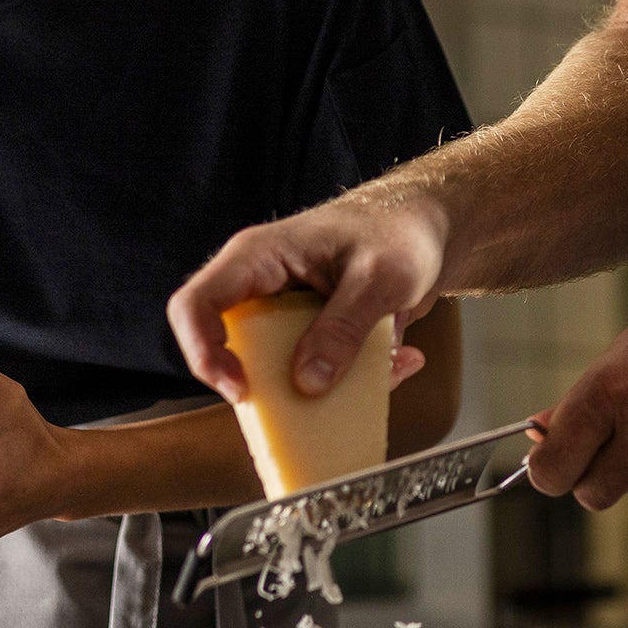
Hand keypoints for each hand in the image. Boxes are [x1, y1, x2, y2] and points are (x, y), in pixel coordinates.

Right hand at [167, 188, 448, 404]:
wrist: (430, 227)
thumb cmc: (401, 231)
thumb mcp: (380, 278)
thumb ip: (343, 328)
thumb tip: (307, 383)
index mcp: (258, 257)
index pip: (197, 305)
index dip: (204, 353)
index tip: (241, 390)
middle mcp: (262, 286)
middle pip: (229, 347)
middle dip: (271, 383)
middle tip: (316, 399)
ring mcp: (285, 313)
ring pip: (276, 368)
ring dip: (327, 384)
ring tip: (384, 364)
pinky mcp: (310, 334)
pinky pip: (314, 371)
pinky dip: (355, 379)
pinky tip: (400, 357)